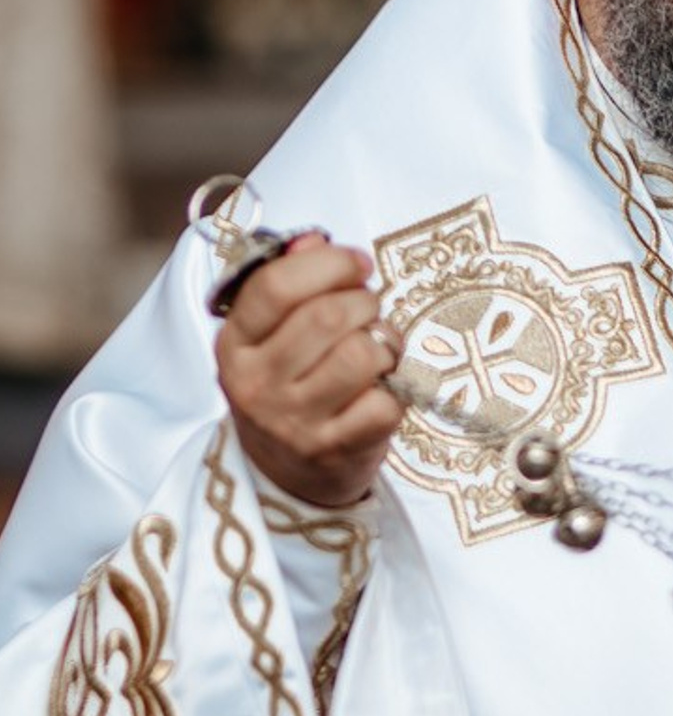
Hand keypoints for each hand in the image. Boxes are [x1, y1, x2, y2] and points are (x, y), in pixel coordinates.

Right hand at [214, 231, 404, 509]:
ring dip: (385, 343)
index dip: (330, 264)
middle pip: (329, 316)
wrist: (284, 475)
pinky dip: (395, 391)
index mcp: (234, 343)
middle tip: (369, 312)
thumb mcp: (271, 337)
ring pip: (362, 354)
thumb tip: (312, 240)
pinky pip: (384, 402)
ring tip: (378, 350)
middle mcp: (257, 383)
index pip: (277, 286)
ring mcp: (294, 420)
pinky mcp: (334, 449)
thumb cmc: (288, 388)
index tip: (357, 265)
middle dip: (365, 303)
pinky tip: (380, 392)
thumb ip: (289, 283)